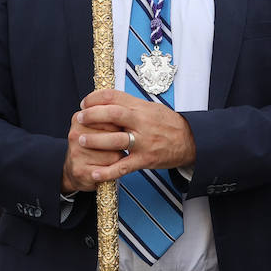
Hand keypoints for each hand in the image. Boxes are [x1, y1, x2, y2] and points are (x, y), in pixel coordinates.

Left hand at [72, 89, 196, 185]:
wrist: (191, 140)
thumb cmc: (168, 123)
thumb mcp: (151, 108)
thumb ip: (130, 105)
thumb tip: (107, 100)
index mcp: (141, 108)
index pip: (115, 96)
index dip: (96, 98)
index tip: (85, 103)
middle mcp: (142, 122)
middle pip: (113, 114)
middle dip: (93, 115)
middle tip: (79, 118)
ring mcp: (144, 142)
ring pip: (117, 140)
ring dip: (96, 140)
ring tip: (82, 140)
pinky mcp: (146, 159)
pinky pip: (124, 166)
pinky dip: (108, 171)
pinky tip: (95, 173)